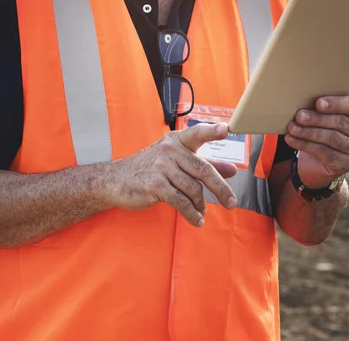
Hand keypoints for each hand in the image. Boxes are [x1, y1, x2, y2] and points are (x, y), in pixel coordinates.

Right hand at [103, 123, 236, 226]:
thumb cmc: (151, 168)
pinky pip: (180, 202)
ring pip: (193, 188)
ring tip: (202, 211)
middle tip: (231, 202)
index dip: (212, 131)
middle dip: (220, 188)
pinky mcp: (155, 185)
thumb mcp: (176, 160)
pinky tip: (196, 219)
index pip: (197, 133)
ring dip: (201, 204)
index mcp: (176, 140)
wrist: (116, 180)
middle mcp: (170, 150)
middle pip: (203, 169)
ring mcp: (161, 167)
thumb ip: (205, 163)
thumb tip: (232, 170)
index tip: (227, 129)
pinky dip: (191, 213)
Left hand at [285, 96, 348, 188]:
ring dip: (309, 132)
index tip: (318, 103)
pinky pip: (324, 152)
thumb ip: (324, 107)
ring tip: (292, 128)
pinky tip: (292, 140)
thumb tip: (304, 99)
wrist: (323, 160)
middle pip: (341, 123)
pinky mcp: (347, 165)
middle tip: (299, 116)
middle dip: (317, 119)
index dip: (335, 104)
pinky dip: (305, 145)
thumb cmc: (326, 129)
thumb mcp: (329, 116)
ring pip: (332, 138)